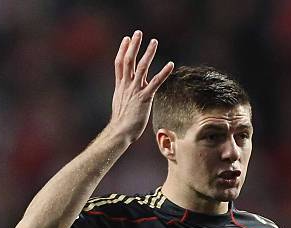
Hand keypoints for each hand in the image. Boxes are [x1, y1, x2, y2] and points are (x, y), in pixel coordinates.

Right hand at [108, 30, 173, 144]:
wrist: (120, 132)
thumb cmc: (121, 123)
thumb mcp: (120, 104)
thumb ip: (125, 95)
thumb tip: (130, 94)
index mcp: (120, 86)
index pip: (120, 64)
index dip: (123, 50)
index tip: (126, 39)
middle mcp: (127, 85)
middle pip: (129, 60)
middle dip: (134, 45)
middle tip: (138, 33)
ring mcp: (135, 91)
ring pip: (141, 67)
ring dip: (148, 53)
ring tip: (154, 41)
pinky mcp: (144, 98)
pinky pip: (156, 83)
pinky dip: (164, 73)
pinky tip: (171, 65)